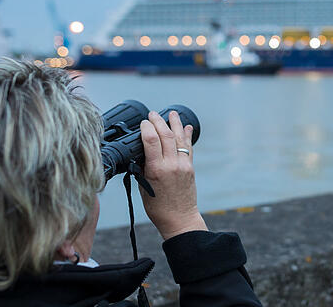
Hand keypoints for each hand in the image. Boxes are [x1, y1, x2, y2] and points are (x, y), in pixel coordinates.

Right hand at [139, 110, 207, 239]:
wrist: (179, 219)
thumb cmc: (157, 207)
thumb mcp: (143, 186)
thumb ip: (143, 167)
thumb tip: (142, 151)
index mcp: (156, 170)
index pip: (150, 141)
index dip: (146, 128)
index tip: (142, 122)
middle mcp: (171, 165)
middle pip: (165, 135)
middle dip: (158, 122)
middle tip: (152, 114)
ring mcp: (183, 165)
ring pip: (179, 138)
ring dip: (175, 123)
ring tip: (171, 113)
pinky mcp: (190, 167)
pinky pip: (188, 147)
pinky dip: (187, 136)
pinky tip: (186, 127)